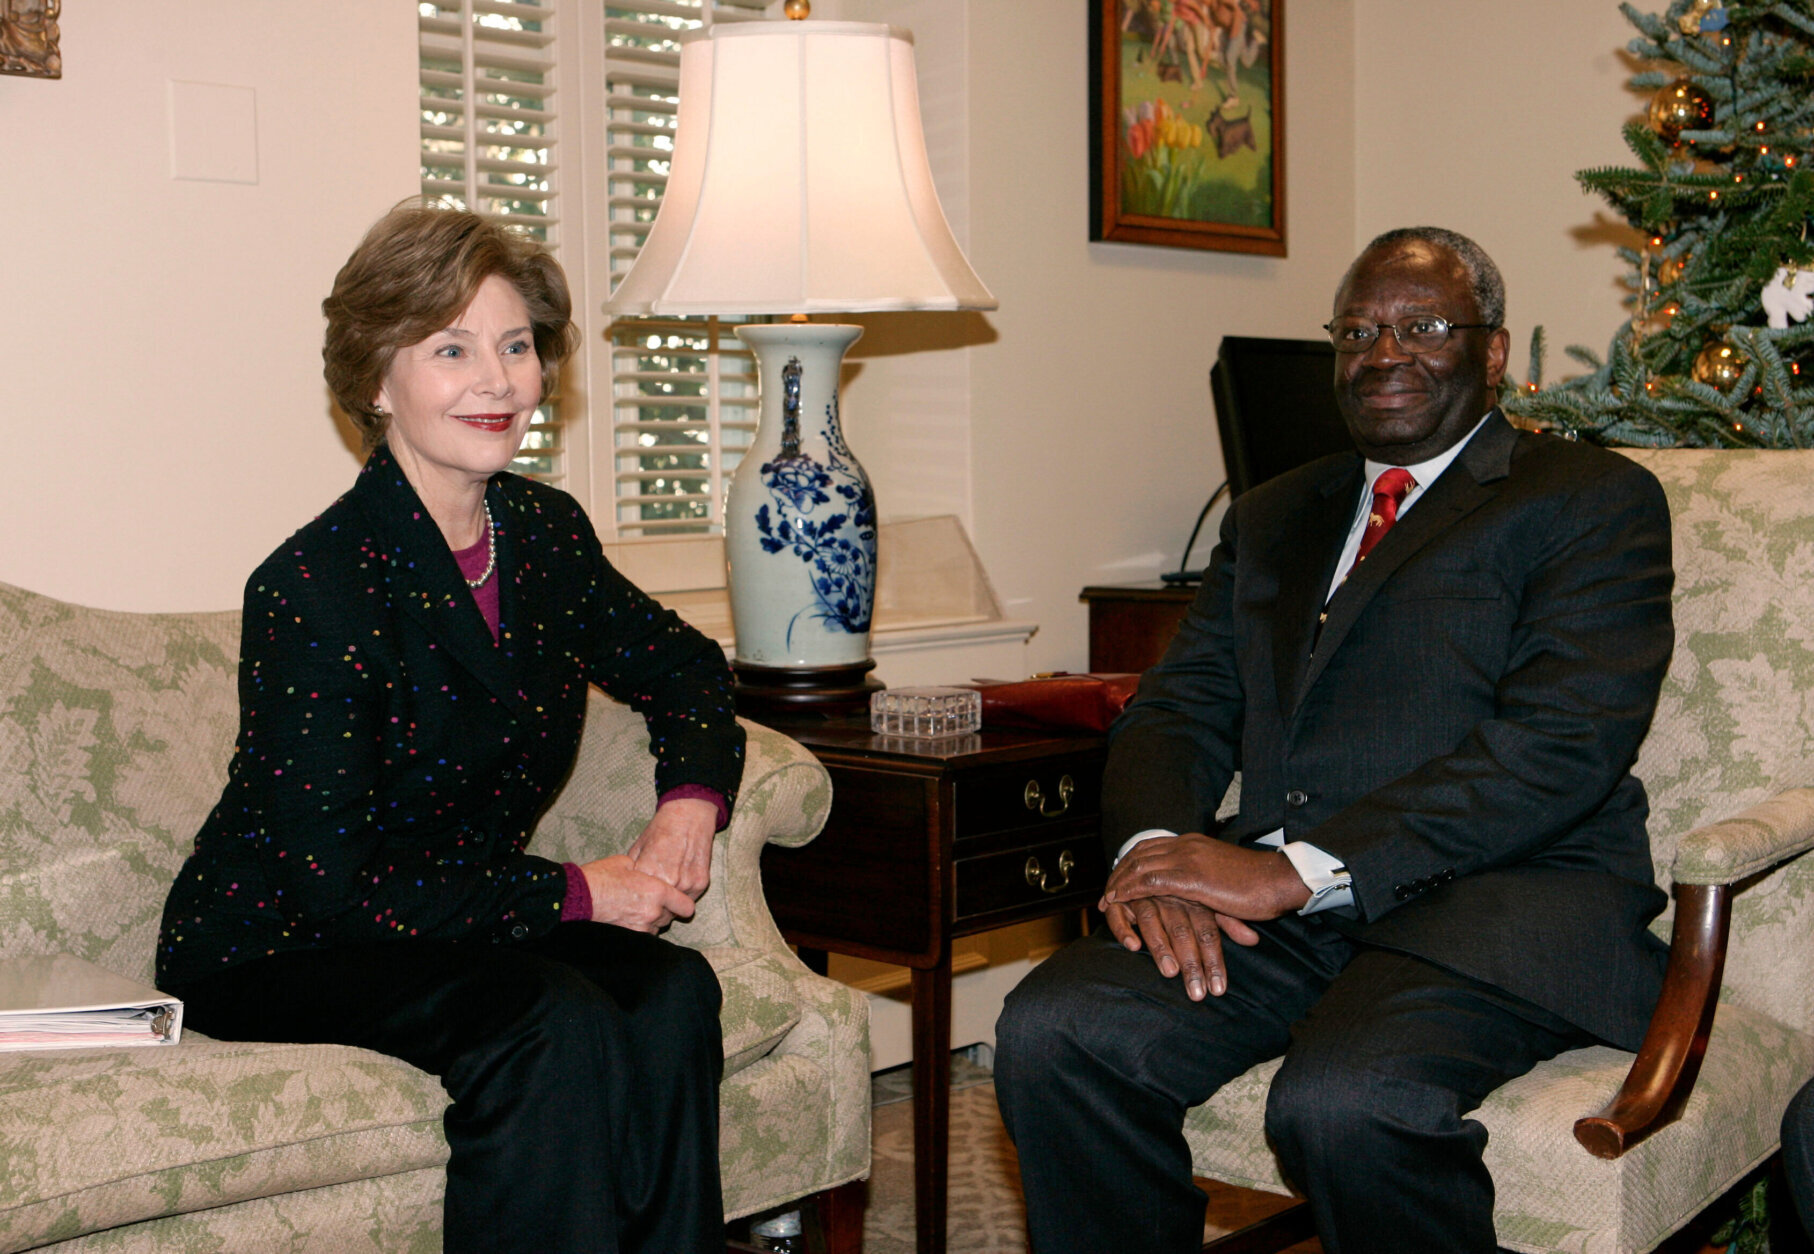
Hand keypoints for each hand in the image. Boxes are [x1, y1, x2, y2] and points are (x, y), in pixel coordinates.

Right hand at [579, 855, 697, 931]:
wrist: (578, 896)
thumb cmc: (601, 876)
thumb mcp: (627, 862)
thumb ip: (645, 870)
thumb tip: (649, 872)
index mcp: (658, 891)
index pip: (686, 906)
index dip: (684, 904)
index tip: (680, 902)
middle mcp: (654, 912)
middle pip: (671, 916)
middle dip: (665, 909)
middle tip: (652, 900)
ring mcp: (641, 927)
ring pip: (657, 927)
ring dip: (652, 920)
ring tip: (639, 908)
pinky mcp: (629, 936)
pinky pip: (643, 934)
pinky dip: (640, 927)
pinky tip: (631, 917)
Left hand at [626, 797, 718, 899]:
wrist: (689, 816)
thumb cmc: (661, 830)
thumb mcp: (638, 847)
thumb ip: (631, 871)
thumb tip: (624, 890)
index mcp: (649, 871)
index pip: (639, 900)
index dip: (637, 901)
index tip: (636, 901)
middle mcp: (669, 880)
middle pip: (657, 908)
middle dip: (652, 907)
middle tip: (650, 902)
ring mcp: (687, 882)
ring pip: (674, 907)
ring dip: (669, 904)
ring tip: (665, 894)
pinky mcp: (701, 882)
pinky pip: (689, 899)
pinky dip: (683, 896)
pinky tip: (679, 884)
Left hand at [1103, 832, 1310, 921]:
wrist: (1279, 880)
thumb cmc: (1258, 884)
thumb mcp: (1222, 876)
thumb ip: (1203, 880)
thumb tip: (1196, 893)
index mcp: (1193, 843)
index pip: (1150, 848)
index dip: (1129, 864)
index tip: (1117, 881)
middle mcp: (1186, 845)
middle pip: (1138, 854)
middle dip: (1118, 874)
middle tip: (1105, 894)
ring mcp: (1188, 858)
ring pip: (1139, 866)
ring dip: (1118, 883)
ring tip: (1106, 901)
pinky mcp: (1192, 877)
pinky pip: (1150, 881)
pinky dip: (1130, 890)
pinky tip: (1119, 901)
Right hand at [1103, 895, 1257, 999]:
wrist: (1157, 858)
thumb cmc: (1188, 889)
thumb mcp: (1211, 902)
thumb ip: (1229, 921)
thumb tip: (1253, 939)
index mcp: (1195, 898)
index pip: (1207, 931)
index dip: (1213, 960)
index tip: (1218, 989)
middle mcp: (1170, 896)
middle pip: (1182, 930)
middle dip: (1191, 963)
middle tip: (1196, 993)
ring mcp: (1145, 895)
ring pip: (1152, 921)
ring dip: (1161, 948)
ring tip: (1170, 973)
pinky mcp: (1122, 897)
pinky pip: (1118, 914)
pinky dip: (1124, 928)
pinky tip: (1133, 946)